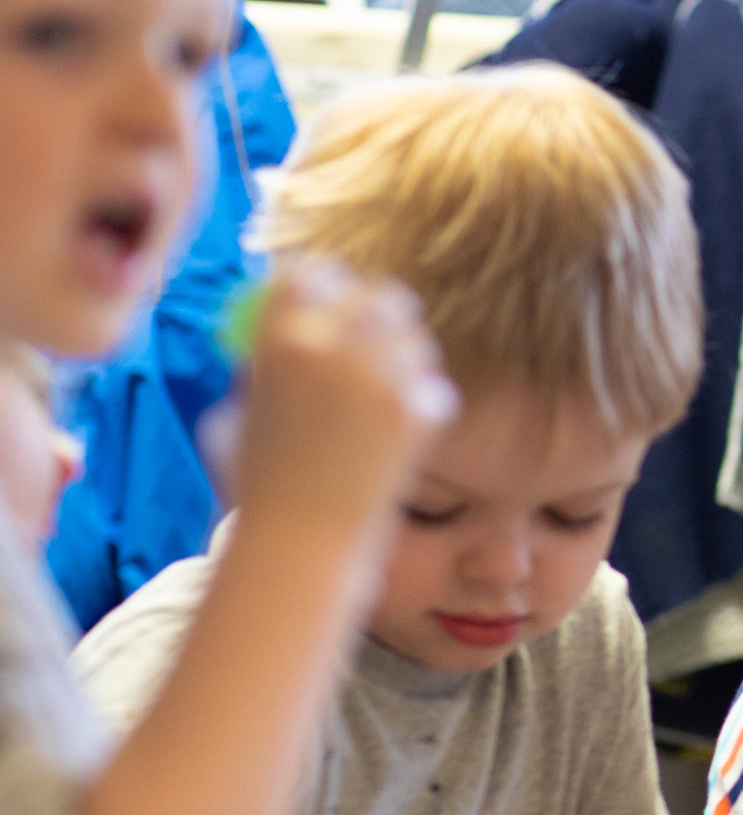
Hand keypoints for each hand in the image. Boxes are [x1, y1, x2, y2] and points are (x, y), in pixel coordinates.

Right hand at [229, 259, 456, 543]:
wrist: (300, 541)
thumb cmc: (259, 484)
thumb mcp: (237, 412)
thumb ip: (264, 364)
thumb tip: (287, 325)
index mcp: (278, 340)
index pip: (311, 273)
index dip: (326, 283)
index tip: (335, 297)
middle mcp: (330, 347)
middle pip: (378, 295)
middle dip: (382, 313)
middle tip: (384, 335)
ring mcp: (378, 377)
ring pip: (414, 340)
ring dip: (407, 360)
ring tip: (387, 397)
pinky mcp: (416, 410)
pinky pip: (434, 388)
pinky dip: (425, 408)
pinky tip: (405, 435)